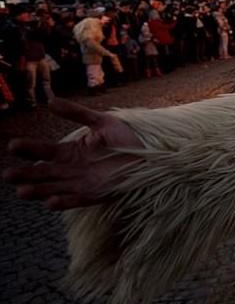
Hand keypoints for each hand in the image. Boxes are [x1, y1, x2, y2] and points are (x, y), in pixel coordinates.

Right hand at [3, 98, 142, 209]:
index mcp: (71, 151)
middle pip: (44, 173)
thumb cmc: (127, 137)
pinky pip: (77, 200)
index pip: (44, 151)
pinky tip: (50, 202)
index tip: (13, 145)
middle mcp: (72, 169)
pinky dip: (64, 202)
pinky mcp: (96, 194)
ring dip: (39, 190)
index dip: (28, 149)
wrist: (151, 152)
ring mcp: (82, 182)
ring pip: (54, 188)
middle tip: (8, 174)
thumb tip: (50, 101)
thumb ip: (76, 113)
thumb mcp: (101, 121)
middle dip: (26, 174)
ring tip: (22, 191)